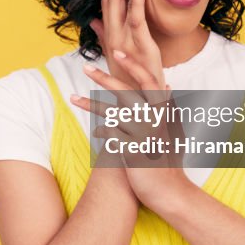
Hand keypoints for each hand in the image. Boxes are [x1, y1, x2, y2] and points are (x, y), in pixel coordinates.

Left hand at [71, 51, 190, 205]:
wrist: (171, 191)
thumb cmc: (168, 159)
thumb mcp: (173, 130)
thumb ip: (167, 108)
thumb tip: (167, 86)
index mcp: (162, 112)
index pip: (148, 79)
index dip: (133, 64)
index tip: (117, 52)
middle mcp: (154, 120)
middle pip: (125, 91)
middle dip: (104, 77)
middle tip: (86, 67)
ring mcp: (143, 135)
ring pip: (113, 112)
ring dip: (91, 103)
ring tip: (72, 98)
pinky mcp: (133, 151)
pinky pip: (111, 135)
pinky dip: (103, 132)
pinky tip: (98, 132)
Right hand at [91, 0, 164, 90]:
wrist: (139, 107)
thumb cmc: (130, 84)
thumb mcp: (117, 58)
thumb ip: (104, 37)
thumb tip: (94, 22)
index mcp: (112, 37)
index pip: (109, 4)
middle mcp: (114, 36)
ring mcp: (125, 40)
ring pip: (121, 4)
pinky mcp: (139, 45)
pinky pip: (135, 18)